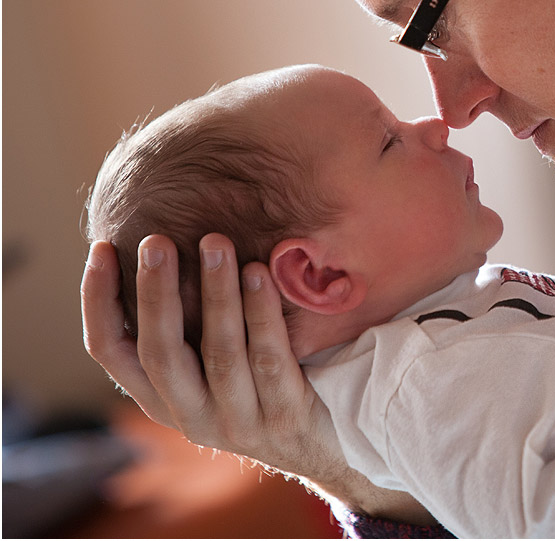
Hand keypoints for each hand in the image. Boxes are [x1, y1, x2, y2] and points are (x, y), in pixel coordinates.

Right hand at [81, 233, 431, 523]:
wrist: (323, 447)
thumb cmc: (258, 387)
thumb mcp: (209, 369)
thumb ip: (184, 329)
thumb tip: (158, 252)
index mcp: (161, 400)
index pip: (110, 351)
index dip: (98, 301)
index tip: (102, 248)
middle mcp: (191, 416)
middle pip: (159, 353)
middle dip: (154, 294)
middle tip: (157, 241)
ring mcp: (238, 421)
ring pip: (218, 352)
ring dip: (215, 293)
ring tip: (216, 242)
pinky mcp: (283, 415)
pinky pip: (269, 358)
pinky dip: (261, 313)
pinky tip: (259, 273)